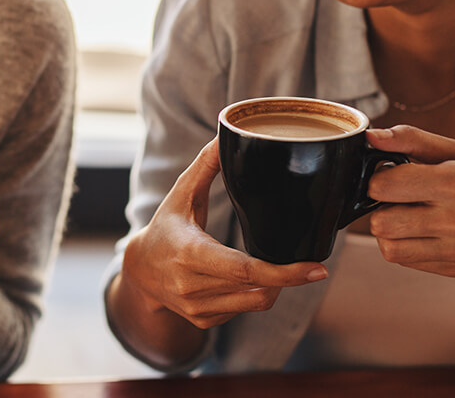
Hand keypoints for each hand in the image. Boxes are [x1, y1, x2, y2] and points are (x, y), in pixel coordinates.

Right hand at [121, 139, 328, 328]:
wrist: (139, 269)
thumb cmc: (166, 226)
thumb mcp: (182, 194)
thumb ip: (206, 166)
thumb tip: (223, 135)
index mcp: (190, 253)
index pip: (244, 269)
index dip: (284, 273)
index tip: (315, 269)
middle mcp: (191, 286)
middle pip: (257, 288)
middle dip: (287, 278)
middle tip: (311, 266)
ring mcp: (196, 307)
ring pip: (255, 303)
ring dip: (274, 288)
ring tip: (279, 269)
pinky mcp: (202, 320)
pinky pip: (243, 311)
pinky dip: (255, 296)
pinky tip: (252, 280)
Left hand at [365, 125, 454, 277]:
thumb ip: (414, 140)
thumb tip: (373, 136)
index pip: (384, 186)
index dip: (379, 177)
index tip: (391, 173)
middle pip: (380, 222)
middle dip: (381, 206)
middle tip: (400, 197)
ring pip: (389, 247)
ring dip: (390, 230)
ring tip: (410, 214)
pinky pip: (409, 261)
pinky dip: (407, 245)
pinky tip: (425, 230)